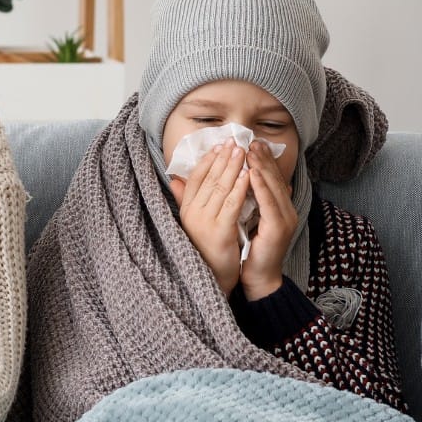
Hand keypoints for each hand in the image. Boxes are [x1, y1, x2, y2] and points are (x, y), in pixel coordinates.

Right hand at [169, 141, 248, 294]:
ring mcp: (204, 222)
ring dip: (233, 166)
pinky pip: (231, 203)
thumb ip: (185, 200)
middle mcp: (192, 214)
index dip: (207, 160)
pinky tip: (248, 174)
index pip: (194, 177)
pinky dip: (240, 186)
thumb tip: (173, 178)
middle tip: (235, 140)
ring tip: (243, 151)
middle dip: (223, 157)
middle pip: (209, 178)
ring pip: (221, 187)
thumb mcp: (194, 223)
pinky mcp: (219, 231)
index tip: (219, 145)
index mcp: (186, 210)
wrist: (214, 280)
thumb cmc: (206, 251)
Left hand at [239, 141, 297, 299]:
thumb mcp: (248, 220)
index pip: (272, 179)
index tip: (252, 143)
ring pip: (273, 186)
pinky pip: (269, 202)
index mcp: (280, 208)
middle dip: (263, 158)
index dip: (263, 160)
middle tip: (252, 140)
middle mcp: (286, 210)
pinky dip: (260, 186)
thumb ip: (248, 201)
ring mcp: (285, 218)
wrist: (259, 279)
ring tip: (250, 150)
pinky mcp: (279, 227)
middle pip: (274, 178)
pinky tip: (252, 173)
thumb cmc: (250, 251)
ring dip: (261, 166)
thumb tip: (243, 182)